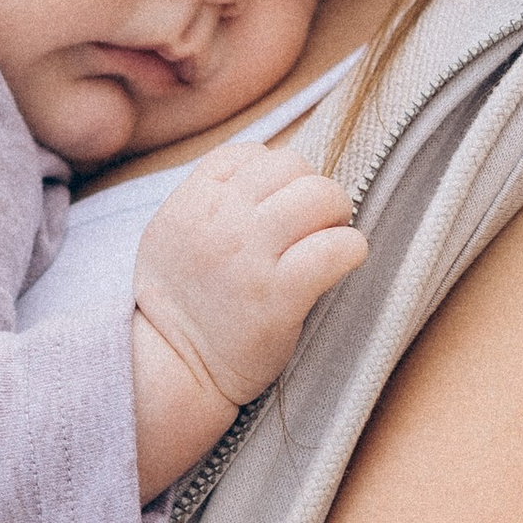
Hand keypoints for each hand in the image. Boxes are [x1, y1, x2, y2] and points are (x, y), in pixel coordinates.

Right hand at [134, 141, 367, 428]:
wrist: (173, 369)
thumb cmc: (180, 304)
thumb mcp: (171, 234)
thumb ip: (210, 198)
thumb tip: (269, 171)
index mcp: (191, 201)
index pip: (250, 154)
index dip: (274, 176)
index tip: (278, 207)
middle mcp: (220, 221)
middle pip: (292, 166)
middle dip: (311, 191)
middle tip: (315, 225)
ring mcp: (251, 256)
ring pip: (321, 195)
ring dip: (336, 216)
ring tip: (328, 242)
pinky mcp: (281, 295)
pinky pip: (338, 247)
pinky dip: (351, 250)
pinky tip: (342, 265)